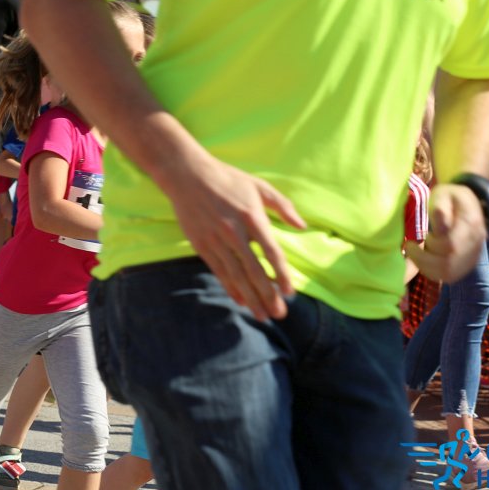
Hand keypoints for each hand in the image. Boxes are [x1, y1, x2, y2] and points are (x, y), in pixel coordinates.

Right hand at [161, 158, 305, 321]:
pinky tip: (240, 301)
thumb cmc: (227, 178)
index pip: (271, 253)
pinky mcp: (201, 244)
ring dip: (251, 298)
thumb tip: (302, 226)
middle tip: (280, 314)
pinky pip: (218, 271)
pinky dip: (230, 288)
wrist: (187, 174)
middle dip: (268, 295)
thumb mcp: (258, 186)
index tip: (290, 292)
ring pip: (236, 276)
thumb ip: (283, 205)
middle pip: (254, 271)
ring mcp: (215, 240)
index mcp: (252, 217)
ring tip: (262, 315)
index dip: (282, 275)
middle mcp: (234, 232)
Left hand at [410, 184, 487, 284]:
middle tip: (411, 248)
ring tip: (416, 254)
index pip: (451, 245)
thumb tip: (440, 225)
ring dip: (426, 267)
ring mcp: (473, 255)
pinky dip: (433, 273)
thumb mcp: (444, 194)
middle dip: (424, 258)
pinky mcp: (467, 262)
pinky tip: (422, 262)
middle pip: (448, 263)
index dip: (430, 246)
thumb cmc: (451, 196)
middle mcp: (476, 243)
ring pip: (449, 273)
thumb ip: (441, 207)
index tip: (412, 241)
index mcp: (471, 224)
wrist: (468, 203)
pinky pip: (450, 276)